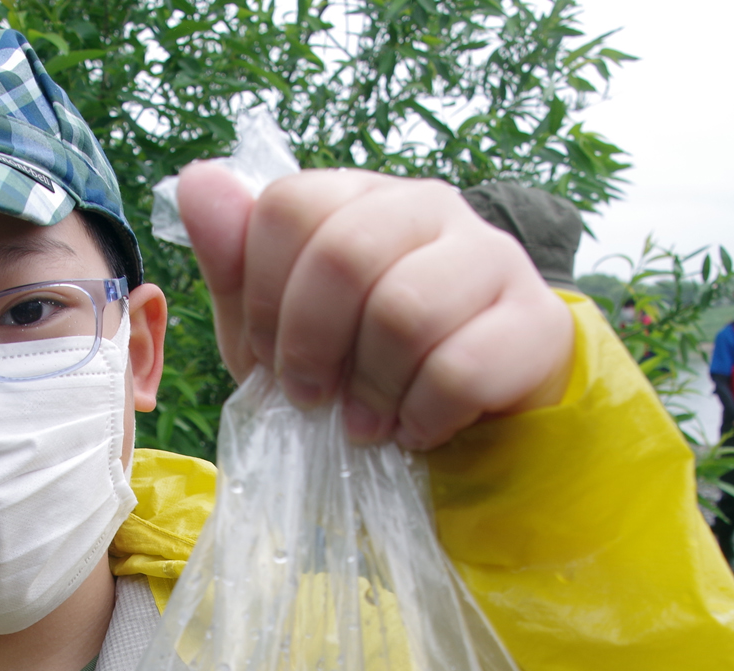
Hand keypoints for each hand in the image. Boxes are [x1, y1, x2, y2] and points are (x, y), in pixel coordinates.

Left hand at [175, 163, 575, 449]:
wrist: (471, 420)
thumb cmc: (361, 370)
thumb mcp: (279, 332)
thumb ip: (236, 265)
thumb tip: (197, 180)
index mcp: (357, 198)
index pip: (288, 206)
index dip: (262, 296)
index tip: (268, 357)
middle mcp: (427, 207)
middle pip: (345, 252)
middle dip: (311, 345)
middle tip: (312, 398)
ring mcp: (491, 256)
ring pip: (405, 309)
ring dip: (371, 389)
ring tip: (367, 424)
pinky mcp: (535, 322)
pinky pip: (460, 368)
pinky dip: (423, 416)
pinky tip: (417, 428)